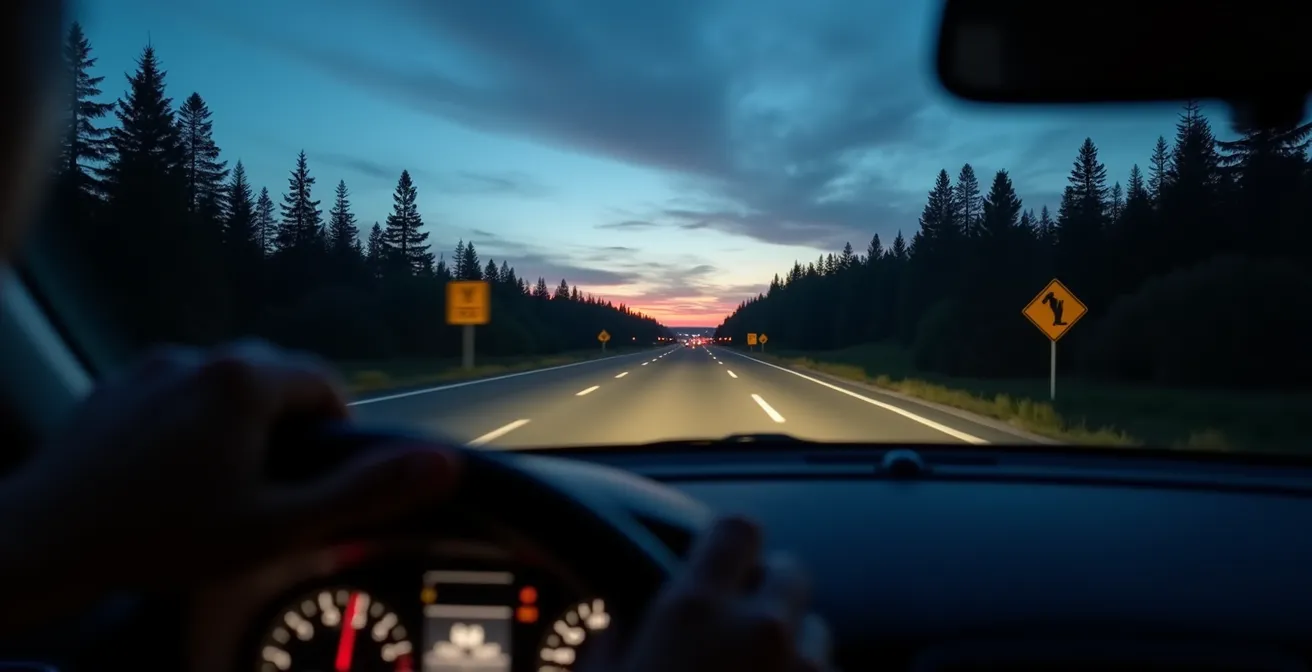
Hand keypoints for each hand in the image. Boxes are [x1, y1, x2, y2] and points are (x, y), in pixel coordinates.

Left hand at [6, 339, 458, 602]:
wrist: (40, 540)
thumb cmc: (158, 537)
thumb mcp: (275, 528)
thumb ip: (363, 492)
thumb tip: (441, 463)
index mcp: (244, 382)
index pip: (323, 381)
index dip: (337, 426)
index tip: (322, 472)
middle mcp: (198, 358)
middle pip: (274, 373)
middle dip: (289, 418)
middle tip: (280, 480)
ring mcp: (149, 369)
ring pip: (223, 379)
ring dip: (239, 416)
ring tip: (227, 477)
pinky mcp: (114, 387)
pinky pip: (177, 389)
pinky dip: (192, 418)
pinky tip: (176, 470)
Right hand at [591, 516, 834, 671]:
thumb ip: (617, 637)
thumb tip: (617, 624)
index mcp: (694, 611)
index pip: (736, 526)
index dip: (729, 540)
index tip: (720, 553)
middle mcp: (759, 630)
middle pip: (789, 572)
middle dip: (767, 593)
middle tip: (737, 627)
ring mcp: (804, 671)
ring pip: (817, 631)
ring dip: (792, 645)